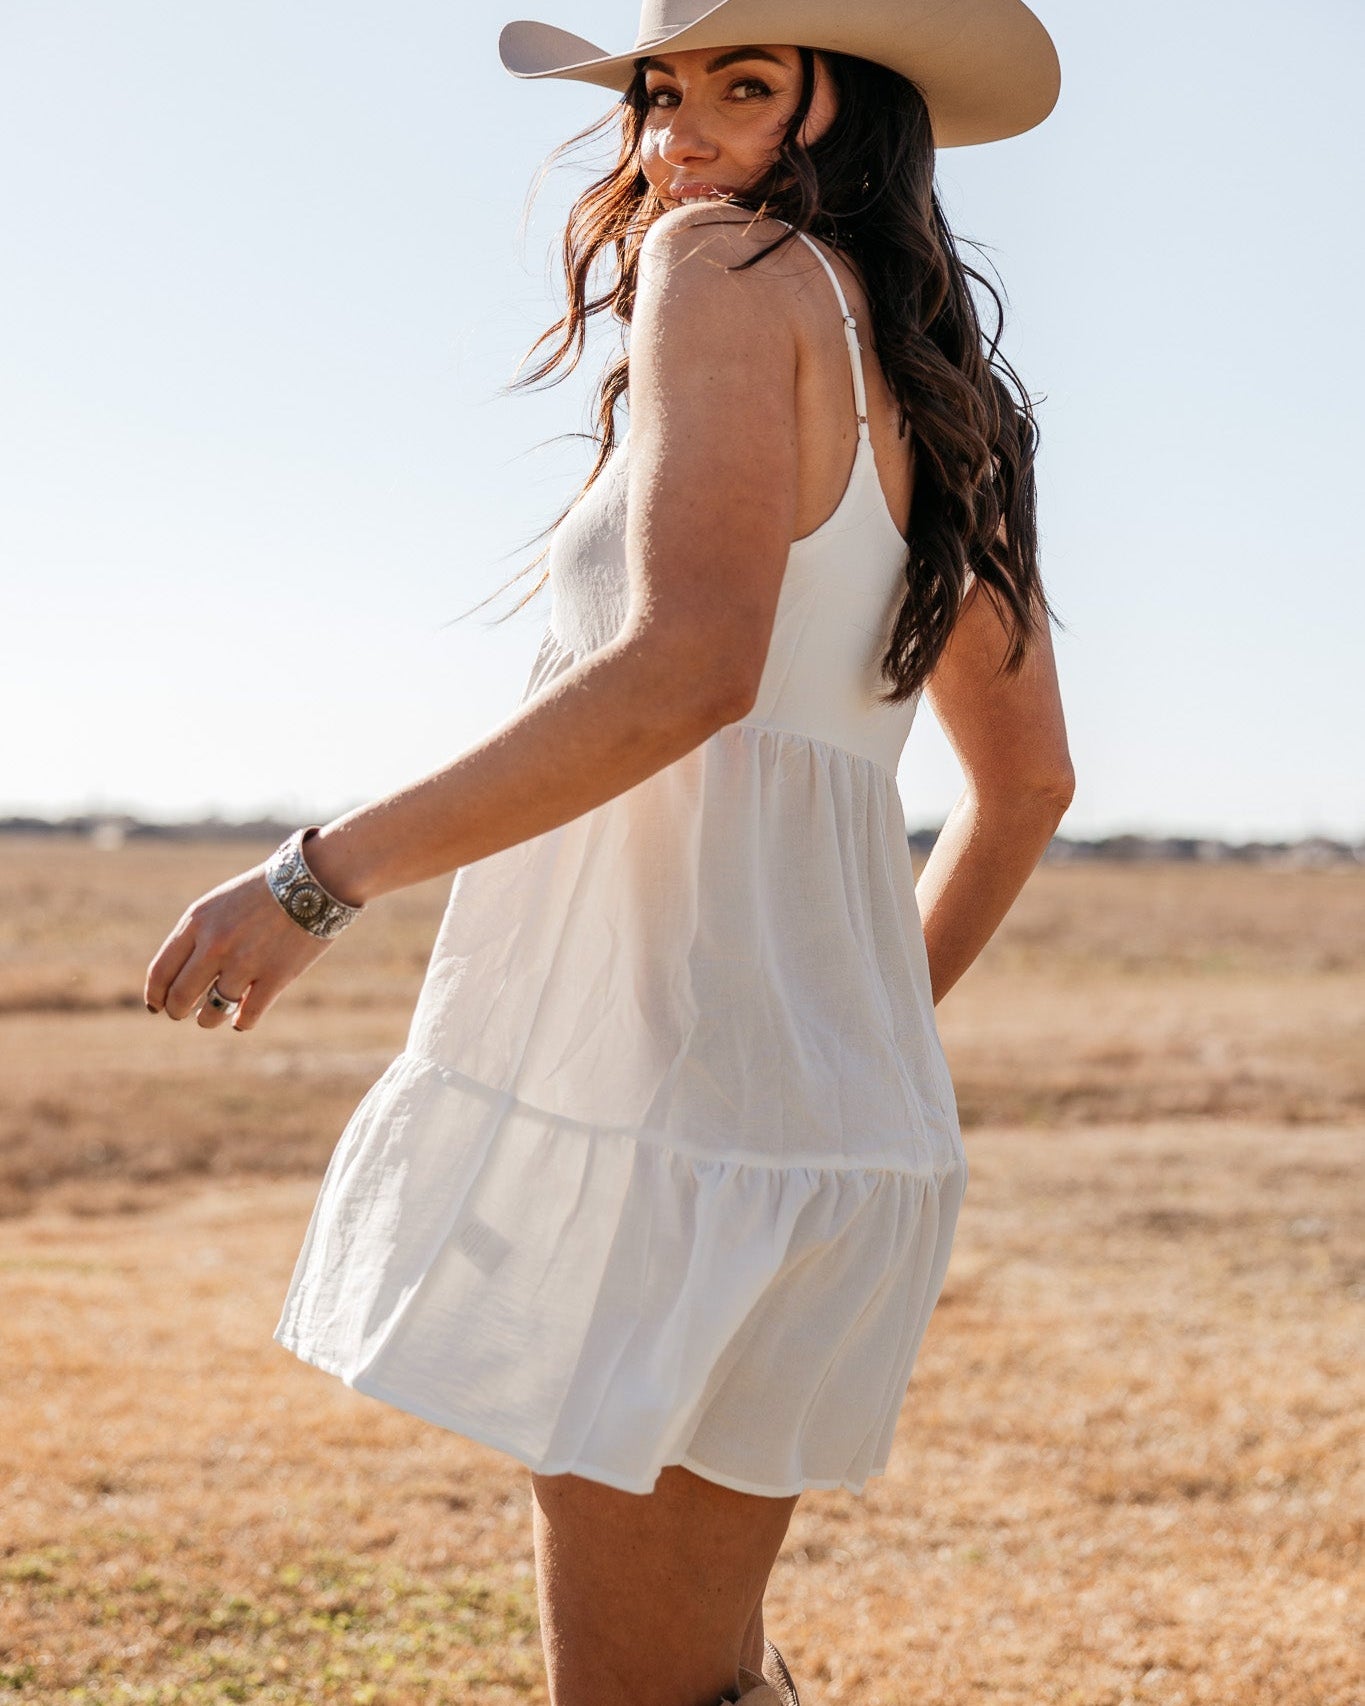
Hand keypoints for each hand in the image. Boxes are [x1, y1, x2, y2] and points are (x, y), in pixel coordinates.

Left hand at [144, 860, 334, 1031]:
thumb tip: (180, 978)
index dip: (154, 995)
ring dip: (209, 1019)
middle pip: (181, 996)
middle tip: (182, 1014)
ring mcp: (246, 962)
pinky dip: (241, 1023)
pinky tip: (241, 1020)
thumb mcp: (220, 905)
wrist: (313, 880)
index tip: (156, 1005)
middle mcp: (216, 944)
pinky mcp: (276, 977)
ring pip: (213, 1012)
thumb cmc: (263, 892)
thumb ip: (197, 936)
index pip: (161, 971)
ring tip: (211, 1018)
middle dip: (177, 1011)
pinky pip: (248, 1016)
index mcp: (197, 922)